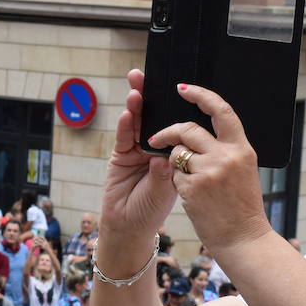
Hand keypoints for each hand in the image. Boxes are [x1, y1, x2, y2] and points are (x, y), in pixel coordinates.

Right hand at [96, 70, 182, 273]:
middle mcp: (158, 146)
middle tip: (151, 78)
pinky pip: (124, 138)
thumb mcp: (168, 190)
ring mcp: (139, 149)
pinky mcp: (121, 155)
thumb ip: (165, 172)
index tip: (183, 90)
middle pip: (157, 116)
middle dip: (154, 97)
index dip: (179, 108)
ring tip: (137, 91)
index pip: (179, 124)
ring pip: (138, 122)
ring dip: (136, 106)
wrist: (131, 227)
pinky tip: (126, 115)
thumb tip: (164, 156)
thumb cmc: (154, 210)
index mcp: (176, 152)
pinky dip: (124, 126)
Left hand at [148, 82, 272, 256]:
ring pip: (177, 152)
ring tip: (187, 180)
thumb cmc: (241, 207)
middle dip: (170, 131)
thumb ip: (226, 150)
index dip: (201, 95)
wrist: (243, 239)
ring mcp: (209, 171)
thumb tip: (202, 134)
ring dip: (174, 162)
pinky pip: (174, 175)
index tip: (183, 88)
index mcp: (242, 148)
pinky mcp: (193, 186)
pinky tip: (190, 197)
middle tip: (156, 138)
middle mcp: (227, 155)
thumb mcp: (243, 171)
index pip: (222, 111)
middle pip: (189, 129)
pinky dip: (176, 183)